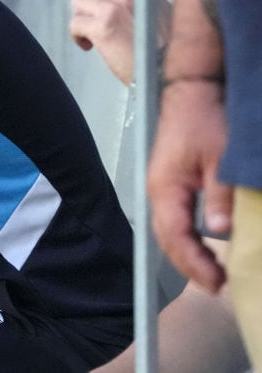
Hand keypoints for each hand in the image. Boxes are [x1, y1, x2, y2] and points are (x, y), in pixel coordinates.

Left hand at [69, 0, 171, 85]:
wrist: (167, 71)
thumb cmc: (165, 48)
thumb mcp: (158, 13)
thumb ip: (139, 0)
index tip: (104, 6)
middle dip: (91, 5)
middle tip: (97, 22)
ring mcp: (113, 8)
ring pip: (79, 2)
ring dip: (82, 18)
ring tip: (92, 33)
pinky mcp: (101, 27)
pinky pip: (75, 23)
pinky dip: (77, 36)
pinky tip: (89, 46)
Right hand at [148, 79, 231, 292]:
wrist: (191, 91)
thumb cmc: (203, 120)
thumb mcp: (220, 158)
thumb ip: (218, 195)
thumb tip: (219, 231)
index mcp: (165, 188)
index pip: (176, 235)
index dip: (195, 262)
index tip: (218, 282)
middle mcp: (157, 191)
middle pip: (167, 238)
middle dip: (189, 265)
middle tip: (218, 285)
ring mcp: (162, 187)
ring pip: (169, 230)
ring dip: (187, 253)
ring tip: (211, 272)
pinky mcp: (170, 182)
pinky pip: (174, 218)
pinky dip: (187, 237)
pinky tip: (204, 244)